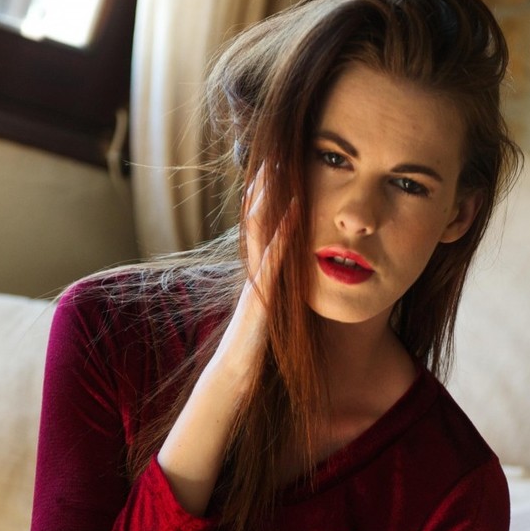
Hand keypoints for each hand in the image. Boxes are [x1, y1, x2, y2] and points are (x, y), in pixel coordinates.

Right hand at [215, 165, 294, 371]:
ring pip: (260, 230)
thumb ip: (272, 297)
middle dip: (264, 186)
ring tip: (283, 164)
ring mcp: (255, 283)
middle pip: (254, 219)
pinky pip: (274, 260)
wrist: (231, 380)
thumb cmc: (249, 354)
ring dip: (271, 197)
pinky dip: (285, 233)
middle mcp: (251, 272)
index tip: (275, 167)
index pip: (256, 228)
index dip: (263, 197)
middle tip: (275, 150)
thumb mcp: (264, 317)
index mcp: (254, 276)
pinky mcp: (261, 299)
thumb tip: (285, 285)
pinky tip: (298, 210)